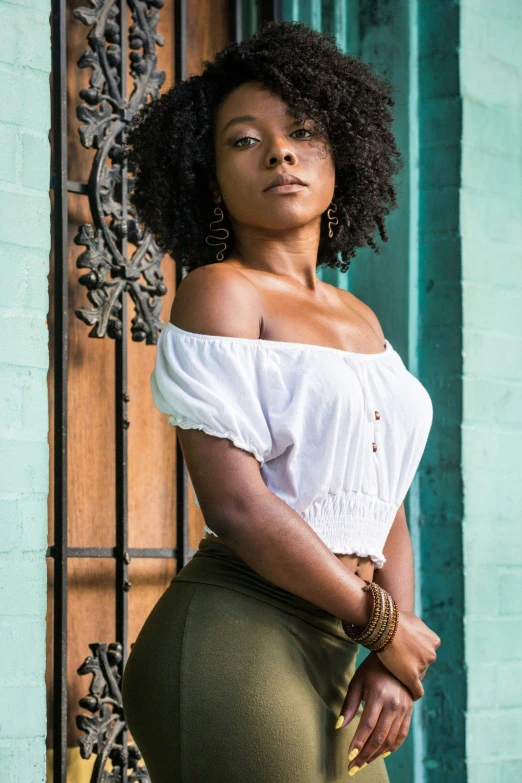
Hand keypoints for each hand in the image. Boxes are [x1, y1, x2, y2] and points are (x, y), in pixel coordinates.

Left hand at [336, 653, 413, 773]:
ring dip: (376, 754)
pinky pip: (402, 735)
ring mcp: (404, 708)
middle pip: (379, 737)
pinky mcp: (409, 711)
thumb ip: (349, 705)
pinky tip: (381, 754)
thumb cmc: (371, 669)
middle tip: (354, 768)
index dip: (358, 743)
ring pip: (391, 739)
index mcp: (379, 694)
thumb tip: (339, 726)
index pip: (367, 725)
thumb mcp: (357, 682)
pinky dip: (392, 747)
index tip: (349, 757)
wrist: (397, 657)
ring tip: (364, 763)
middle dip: (365, 755)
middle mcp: (394, 704)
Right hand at [375, 610, 440, 699]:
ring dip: (408, 671)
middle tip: (398, 659)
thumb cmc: (395, 619)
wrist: (385, 625)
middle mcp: (431, 654)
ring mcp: (422, 666)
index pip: (427, 652)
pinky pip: (417, 690)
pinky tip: (410, 694)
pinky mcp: (412, 676)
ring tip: (394, 667)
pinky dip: (414, 693)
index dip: (416, 652)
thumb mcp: (413, 620)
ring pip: (417, 674)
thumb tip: (417, 630)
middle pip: (423, 663)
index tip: (406, 652)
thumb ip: (419, 629)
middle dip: (413, 662)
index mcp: (434, 641)